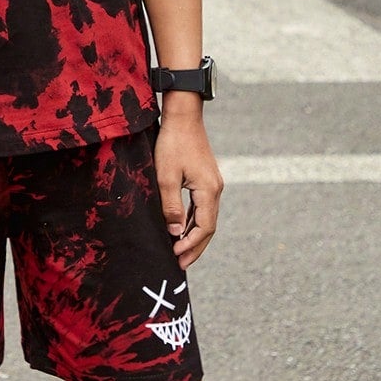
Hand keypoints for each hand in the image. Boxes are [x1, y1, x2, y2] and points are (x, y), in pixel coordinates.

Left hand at [154, 112, 222, 268]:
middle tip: (180, 264)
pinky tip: (181, 230)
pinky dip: (193, 222)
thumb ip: (170, 206)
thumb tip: (174, 232)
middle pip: (208, 227)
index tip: (175, 256)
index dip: (191, 245)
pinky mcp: (206, 179)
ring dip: (193, 236)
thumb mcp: (166, 176)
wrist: (184, 116)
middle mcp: (215, 189)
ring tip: (180, 252)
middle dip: (195, 247)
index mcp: (209, 190)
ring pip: (206, 218)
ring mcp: (213, 184)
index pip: (204, 227)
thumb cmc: (172, 143)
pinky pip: (202, 208)